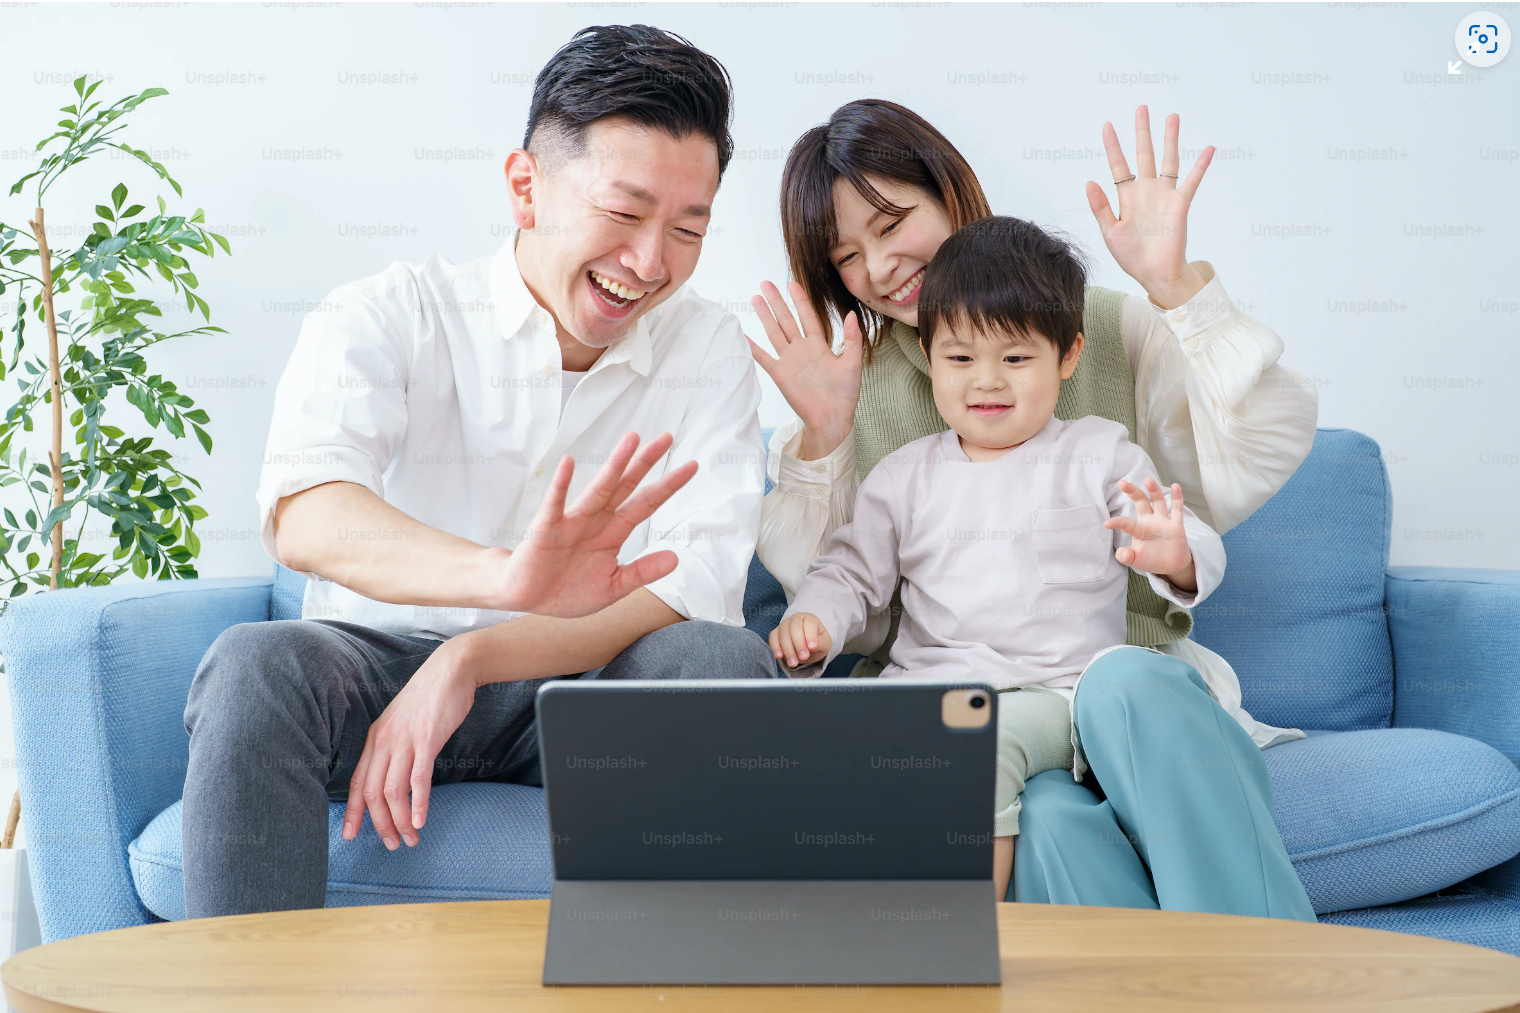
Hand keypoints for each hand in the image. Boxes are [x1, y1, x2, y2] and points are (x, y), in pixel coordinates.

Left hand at [342, 638, 477, 848]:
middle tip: (392, 844)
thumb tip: (396, 775)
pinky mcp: (427, 740)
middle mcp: (385, 741)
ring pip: (394, 791)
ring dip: (400, 820)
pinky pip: (418, 779)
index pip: (358, 782)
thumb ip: (395, 746)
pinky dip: (419, 803)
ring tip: (411, 838)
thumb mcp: (402, 722)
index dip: (353, 811)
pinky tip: (421, 821)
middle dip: (380, 824)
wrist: (451, 669)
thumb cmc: (430, 698)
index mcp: (376, 738)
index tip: (350, 835)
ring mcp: (405, 740)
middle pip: (373, 793)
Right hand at [494, 432, 696, 616]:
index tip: (691, 466)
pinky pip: (555, 504)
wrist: (528, 599)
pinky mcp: (546, 529)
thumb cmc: (569, 589)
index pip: (646, 504)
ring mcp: (572, 522)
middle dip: (645, 463)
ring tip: (630, 440)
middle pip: (626, 487)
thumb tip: (676, 558)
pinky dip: (561, 484)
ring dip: (614, 465)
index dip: (667, 485)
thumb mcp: (613, 587)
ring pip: (598, 489)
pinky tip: (569, 463)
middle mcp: (597, 520)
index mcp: (614, 532)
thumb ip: (642, 572)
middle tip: (666, 437)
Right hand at [747, 281, 863, 460]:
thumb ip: (852, 338)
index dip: (800, 300)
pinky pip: (764, 358)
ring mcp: (789, 361)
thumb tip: (851, 314)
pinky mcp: (780, 374)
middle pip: (787, 319)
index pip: (808, 316)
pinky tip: (743, 335)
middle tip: (765, 283)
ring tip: (755, 298)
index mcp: (819, 345)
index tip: (792, 283)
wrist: (832, 418)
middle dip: (776, 301)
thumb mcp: (853, 363)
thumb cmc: (845, 394)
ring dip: (765, 316)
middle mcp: (802, 350)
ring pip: (774, 332)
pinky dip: (753, 347)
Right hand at [769, 611, 832, 669]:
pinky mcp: (776, 632)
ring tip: (793, 663)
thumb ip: (821, 643)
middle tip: (804, 657)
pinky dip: (775, 647)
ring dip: (788, 649)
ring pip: (783, 633)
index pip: (809, 623)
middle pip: (795, 627)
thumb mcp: (825, 644)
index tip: (812, 647)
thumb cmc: (817, 642)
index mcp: (810, 619)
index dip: (810, 635)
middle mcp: (796, 618)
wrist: (808, 646)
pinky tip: (779, 656)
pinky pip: (773, 637)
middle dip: (799, 644)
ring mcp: (784, 624)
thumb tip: (812, 646)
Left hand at [1085, 106, 1213, 309]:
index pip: (1118, 166)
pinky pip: (1191, 181)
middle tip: (1142, 108)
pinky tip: (1208, 148)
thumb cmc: (1131, 256)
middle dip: (1142, 132)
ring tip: (1172, 116)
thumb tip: (1088, 181)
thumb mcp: (1110, 232)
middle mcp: (1146, 192)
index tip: (1107, 125)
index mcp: (1126, 198)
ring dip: (1170, 139)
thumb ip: (1100, 207)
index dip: (1113, 146)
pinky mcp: (1180, 205)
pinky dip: (1200, 165)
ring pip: (1168, 160)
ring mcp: (1164, 196)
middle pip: (1144, 155)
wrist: (1154, 274)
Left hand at [1103, 477, 1195, 590]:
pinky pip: (1177, 510)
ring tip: (1148, 480)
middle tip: (1122, 483)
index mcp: (1138, 529)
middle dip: (1132, 492)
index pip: (1126, 523)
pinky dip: (1177, 498)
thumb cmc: (1150, 559)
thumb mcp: (1135, 561)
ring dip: (1154, 491)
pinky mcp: (1177, 525)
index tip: (1106, 523)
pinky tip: (1176, 486)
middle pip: (1141, 502)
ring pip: (1159, 502)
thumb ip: (1126, 557)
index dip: (1117, 523)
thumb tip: (1120, 554)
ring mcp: (1163, 521)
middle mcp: (1149, 521)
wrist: (1171, 565)